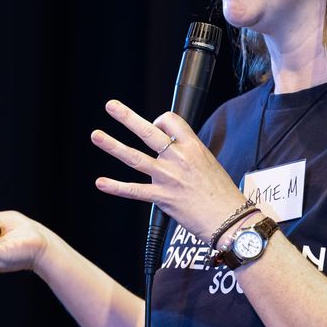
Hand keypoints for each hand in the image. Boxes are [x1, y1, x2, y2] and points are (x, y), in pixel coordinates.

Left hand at [90, 99, 246, 240]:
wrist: (231, 220)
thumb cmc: (222, 195)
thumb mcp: (209, 164)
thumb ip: (188, 155)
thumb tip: (172, 151)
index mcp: (194, 147)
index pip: (170, 121)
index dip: (159, 120)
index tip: (155, 126)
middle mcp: (179, 158)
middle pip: (149, 132)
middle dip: (127, 117)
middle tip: (111, 106)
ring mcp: (169, 177)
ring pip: (135, 157)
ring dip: (113, 146)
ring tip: (96, 136)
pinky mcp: (163, 198)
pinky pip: (134, 190)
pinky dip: (116, 187)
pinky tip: (101, 183)